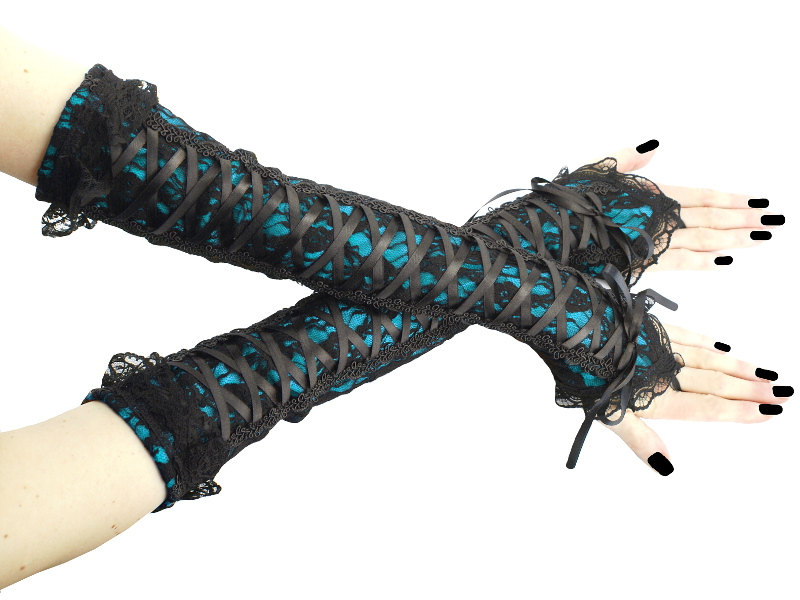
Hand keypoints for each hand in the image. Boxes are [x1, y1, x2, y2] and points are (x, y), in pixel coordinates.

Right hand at [585, 146, 782, 271]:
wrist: (548, 233)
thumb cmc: (567, 202)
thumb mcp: (595, 170)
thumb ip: (627, 157)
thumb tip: (654, 143)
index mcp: (650, 193)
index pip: (701, 196)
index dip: (732, 199)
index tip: (757, 201)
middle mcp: (657, 216)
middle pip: (710, 217)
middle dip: (745, 219)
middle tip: (775, 220)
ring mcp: (651, 240)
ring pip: (703, 239)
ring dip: (735, 239)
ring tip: (762, 238)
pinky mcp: (641, 262)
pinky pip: (679, 263)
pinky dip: (703, 262)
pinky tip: (724, 261)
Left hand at [602, 321, 790, 473]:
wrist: (572, 329)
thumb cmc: (585, 376)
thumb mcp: (607, 413)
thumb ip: (640, 440)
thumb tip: (667, 468)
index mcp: (658, 397)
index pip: (708, 407)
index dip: (740, 410)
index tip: (772, 411)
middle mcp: (667, 372)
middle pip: (716, 383)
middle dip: (751, 389)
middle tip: (784, 391)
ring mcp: (661, 348)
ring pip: (708, 359)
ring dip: (738, 367)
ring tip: (765, 373)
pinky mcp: (651, 328)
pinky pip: (688, 336)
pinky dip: (709, 344)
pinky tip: (723, 347)